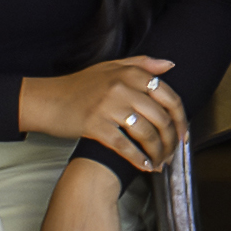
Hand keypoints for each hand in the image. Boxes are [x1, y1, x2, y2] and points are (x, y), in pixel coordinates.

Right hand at [24, 56, 191, 170]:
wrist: (46, 100)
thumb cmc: (79, 86)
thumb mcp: (110, 67)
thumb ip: (142, 64)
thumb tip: (170, 65)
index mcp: (130, 73)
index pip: (169, 97)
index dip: (181, 119)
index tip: (184, 134)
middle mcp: (123, 88)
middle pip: (161, 119)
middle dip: (171, 141)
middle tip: (173, 153)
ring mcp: (109, 107)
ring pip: (147, 134)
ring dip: (158, 152)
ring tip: (160, 162)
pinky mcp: (96, 126)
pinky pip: (126, 147)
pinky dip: (139, 159)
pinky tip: (146, 166)